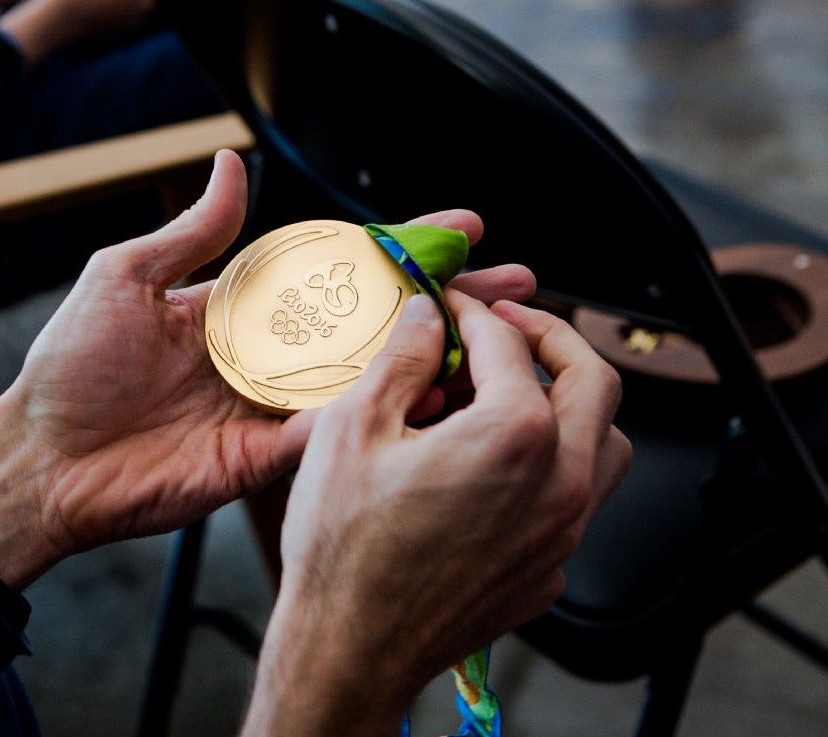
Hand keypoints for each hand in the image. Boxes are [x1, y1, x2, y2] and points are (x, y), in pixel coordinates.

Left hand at [0, 150, 536, 589]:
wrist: (45, 459)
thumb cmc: (71, 366)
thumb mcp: (124, 276)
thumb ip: (192, 232)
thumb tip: (230, 165)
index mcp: (241, 308)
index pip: (335, 266)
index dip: (398, 245)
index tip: (460, 225)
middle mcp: (268, 355)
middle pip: (373, 321)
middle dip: (446, 300)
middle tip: (513, 284)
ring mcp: (274, 408)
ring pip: (370, 374)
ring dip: (437, 353)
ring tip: (503, 335)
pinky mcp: (270, 459)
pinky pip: (338, 432)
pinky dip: (386, 412)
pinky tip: (441, 392)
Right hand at [243, 293, 629, 735]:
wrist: (351, 646)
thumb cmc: (346, 550)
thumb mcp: (352, 429)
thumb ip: (402, 360)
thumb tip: (426, 320)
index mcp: (512, 436)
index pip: (509, 343)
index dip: (475, 312)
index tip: (453, 307)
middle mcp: (558, 482)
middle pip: (592, 380)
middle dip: (550, 337)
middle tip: (509, 324)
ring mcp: (561, 532)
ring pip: (607, 442)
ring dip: (572, 403)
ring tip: (521, 391)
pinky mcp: (549, 569)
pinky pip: (578, 499)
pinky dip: (554, 464)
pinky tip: (501, 465)